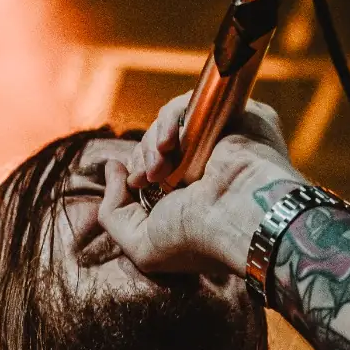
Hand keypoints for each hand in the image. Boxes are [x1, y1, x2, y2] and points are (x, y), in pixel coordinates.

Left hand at [97, 92, 297, 278]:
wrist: (237, 217)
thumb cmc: (195, 238)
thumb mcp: (141, 244)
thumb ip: (113, 213)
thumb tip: (112, 168)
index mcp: (191, 195)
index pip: (153, 166)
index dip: (138, 170)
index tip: (138, 183)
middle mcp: (206, 167)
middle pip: (158, 143)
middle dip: (144, 157)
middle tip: (148, 177)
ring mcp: (221, 140)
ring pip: (169, 123)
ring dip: (153, 142)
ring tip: (161, 166)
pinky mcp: (234, 115)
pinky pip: (189, 104)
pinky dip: (170, 120)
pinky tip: (171, 144)